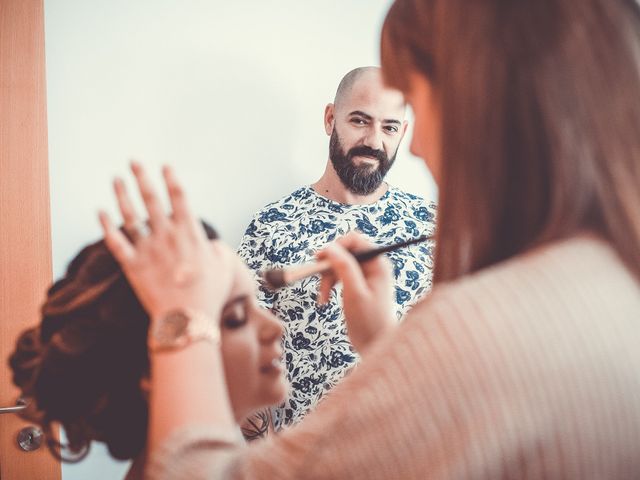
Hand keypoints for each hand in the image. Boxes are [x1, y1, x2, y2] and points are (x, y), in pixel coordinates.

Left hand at [98, 162, 234, 321]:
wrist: (186, 319)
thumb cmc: (210, 294)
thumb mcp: (226, 267)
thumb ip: (218, 250)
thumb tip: (212, 245)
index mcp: (190, 233)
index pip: (180, 198)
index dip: (172, 179)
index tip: (165, 165)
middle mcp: (166, 235)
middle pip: (151, 199)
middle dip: (142, 177)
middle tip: (133, 161)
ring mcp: (148, 249)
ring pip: (130, 215)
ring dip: (122, 195)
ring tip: (117, 178)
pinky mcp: (132, 265)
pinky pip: (115, 242)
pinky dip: (106, 226)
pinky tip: (100, 212)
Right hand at [317, 232, 395, 352]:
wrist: (375, 345)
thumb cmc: (369, 321)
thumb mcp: (355, 293)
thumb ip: (345, 268)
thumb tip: (330, 247)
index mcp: (378, 263)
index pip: (354, 240)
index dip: (335, 246)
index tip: (319, 258)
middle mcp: (373, 265)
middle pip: (343, 251)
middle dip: (329, 265)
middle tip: (318, 280)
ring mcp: (365, 275)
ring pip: (338, 264)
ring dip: (326, 278)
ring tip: (323, 297)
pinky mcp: (357, 284)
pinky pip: (338, 275)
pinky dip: (329, 285)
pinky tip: (325, 299)